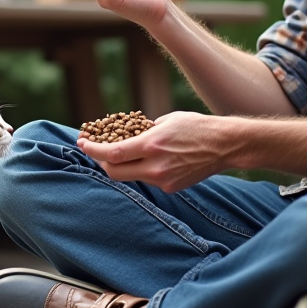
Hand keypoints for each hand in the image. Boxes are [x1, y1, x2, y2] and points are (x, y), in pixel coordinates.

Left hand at [77, 111, 230, 192]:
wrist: (224, 146)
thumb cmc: (196, 127)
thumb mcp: (166, 120)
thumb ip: (143, 131)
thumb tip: (125, 136)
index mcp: (152, 145)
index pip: (112, 153)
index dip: (93, 149)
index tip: (82, 142)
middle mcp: (155, 166)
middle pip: (114, 172)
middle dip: (102, 162)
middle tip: (97, 150)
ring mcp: (163, 180)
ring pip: (130, 177)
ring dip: (123, 165)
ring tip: (123, 152)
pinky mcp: (171, 187)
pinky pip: (147, 180)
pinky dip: (142, 170)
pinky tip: (149, 159)